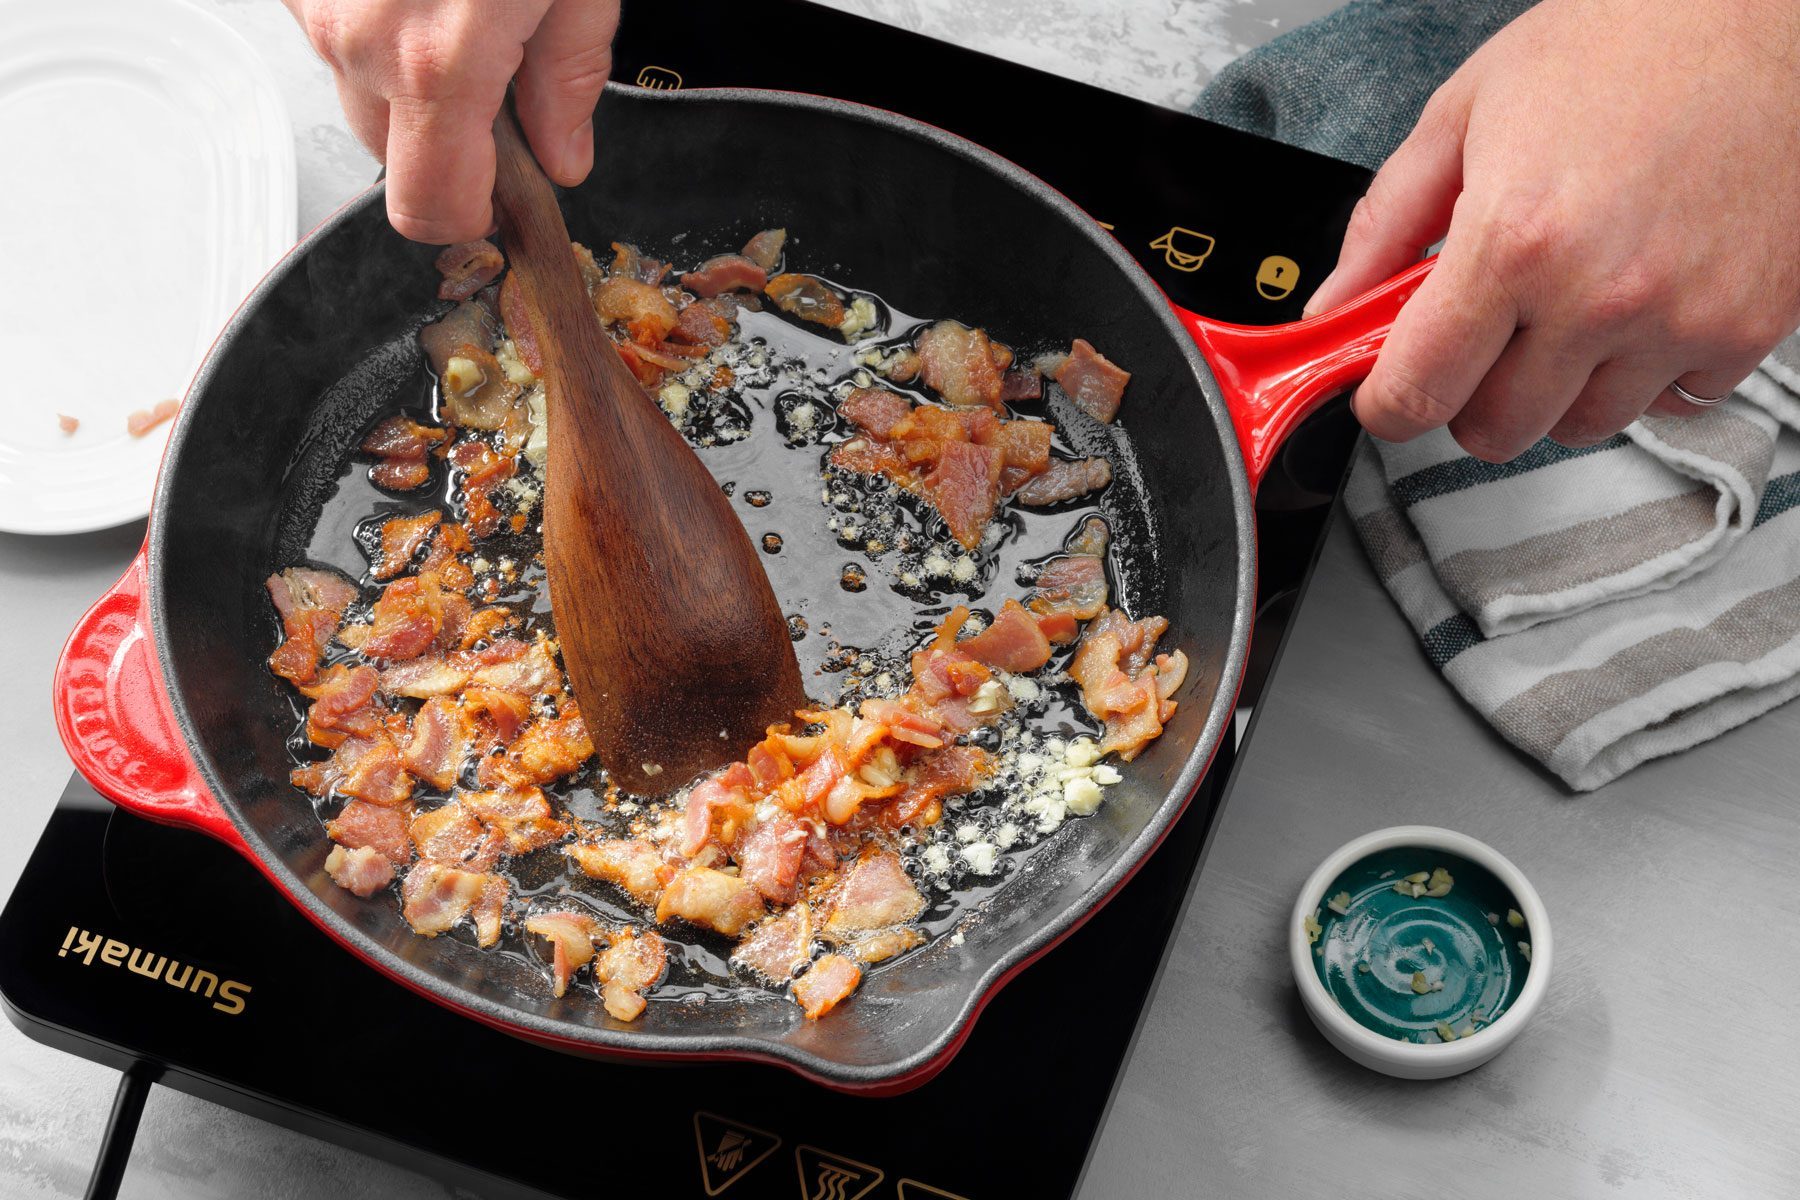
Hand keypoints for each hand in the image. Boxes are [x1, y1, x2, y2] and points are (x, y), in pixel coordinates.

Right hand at [283, 0, 619, 242]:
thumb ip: (571, 77)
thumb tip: (563, 156)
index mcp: (439, 62)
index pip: (431, 209)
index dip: (470, 219)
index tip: (499, 201)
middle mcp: (361, 40)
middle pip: (395, 154)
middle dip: (447, 138)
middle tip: (499, 78)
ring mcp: (316, 5)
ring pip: (361, 90)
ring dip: (408, 76)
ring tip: (460, 9)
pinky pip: (339, 32)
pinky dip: (377, 24)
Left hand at [1304, 0, 1799, 460]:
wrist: (1767, 14)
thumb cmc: (1627, 40)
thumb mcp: (1465, 113)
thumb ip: (1385, 224)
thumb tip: (1333, 306)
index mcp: (1515, 240)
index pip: (1417, 392)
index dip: (1386, 404)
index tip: (1386, 395)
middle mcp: (1599, 295)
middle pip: (1495, 429)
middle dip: (1468, 394)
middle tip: (1478, 337)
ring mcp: (1681, 320)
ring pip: (1580, 425)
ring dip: (1556, 387)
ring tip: (1565, 302)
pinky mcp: (1748, 328)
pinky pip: (1670, 402)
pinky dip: (1643, 371)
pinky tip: (1638, 301)